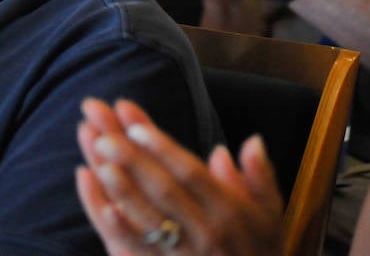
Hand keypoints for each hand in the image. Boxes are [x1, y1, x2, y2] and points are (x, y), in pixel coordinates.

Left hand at [77, 98, 282, 255]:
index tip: (134, 127)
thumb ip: (260, 175)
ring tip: (99, 161)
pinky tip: (106, 210)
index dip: (162, 149)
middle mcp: (208, 232)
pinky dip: (125, 230)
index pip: (192, 173)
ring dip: (124, 190)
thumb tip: (252, 139)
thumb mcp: (270, 213)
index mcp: (230, 210)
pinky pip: (143, 251)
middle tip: (103, 136)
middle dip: (134, 162)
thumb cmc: (261, 249)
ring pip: (151, 220)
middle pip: (165, 191)